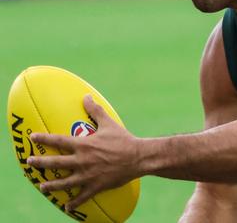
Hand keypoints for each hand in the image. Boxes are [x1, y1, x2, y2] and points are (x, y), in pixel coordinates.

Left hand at [27, 95, 140, 210]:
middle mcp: (82, 160)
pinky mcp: (96, 186)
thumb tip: (86, 96)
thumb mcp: (109, 123)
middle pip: (55, 163)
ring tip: (42, 187)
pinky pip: (82, 196)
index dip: (44, 138)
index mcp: (84, 145)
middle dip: (40, 163)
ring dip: (51, 185)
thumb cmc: (124, 139)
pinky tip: (68, 207)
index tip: (32, 137)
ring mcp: (88, 175)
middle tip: (30, 162)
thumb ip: (95, 110)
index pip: (58, 140)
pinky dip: (74, 203)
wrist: (139, 157)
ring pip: (64, 183)